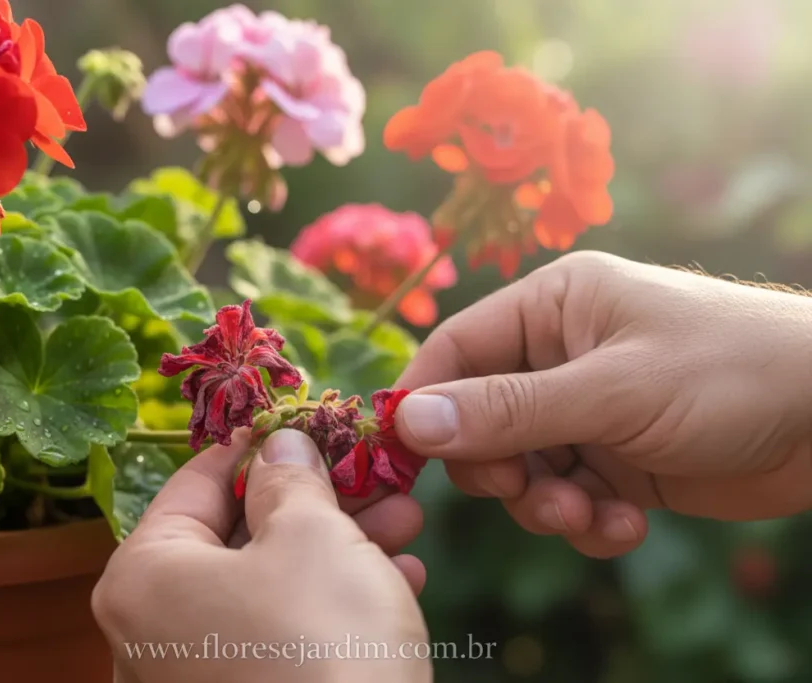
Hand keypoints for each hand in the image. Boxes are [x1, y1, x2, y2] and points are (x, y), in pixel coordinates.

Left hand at [92, 429, 430, 682]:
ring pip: (271, 585)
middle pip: (238, 536)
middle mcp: (154, 630)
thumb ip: (291, 479)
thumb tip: (281, 447)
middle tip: (368, 472)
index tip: (298, 422)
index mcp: (145, 577)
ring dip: (341, 547)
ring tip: (405, 518)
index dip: (253, 446)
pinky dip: (335, 604)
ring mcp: (197, 674)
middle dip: (317, 500)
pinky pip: (284, 636)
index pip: (193, 483)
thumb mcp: (313, 536)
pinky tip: (403, 577)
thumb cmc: (320, 639)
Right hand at [394, 251, 811, 557]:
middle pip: (478, 420)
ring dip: (547, 503)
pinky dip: (588, 519)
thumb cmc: (730, 372)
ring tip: (591, 514)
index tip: (406, 461)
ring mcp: (588, 410)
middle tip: (531, 491)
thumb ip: (509, 411)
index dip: (425, 404)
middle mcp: (561, 355)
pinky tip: (628, 523)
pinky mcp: (617, 459)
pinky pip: (568, 496)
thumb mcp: (613, 390)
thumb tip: (409, 423)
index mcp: (552, 307)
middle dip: (500, 468)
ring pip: (521, 468)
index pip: (456, 351)